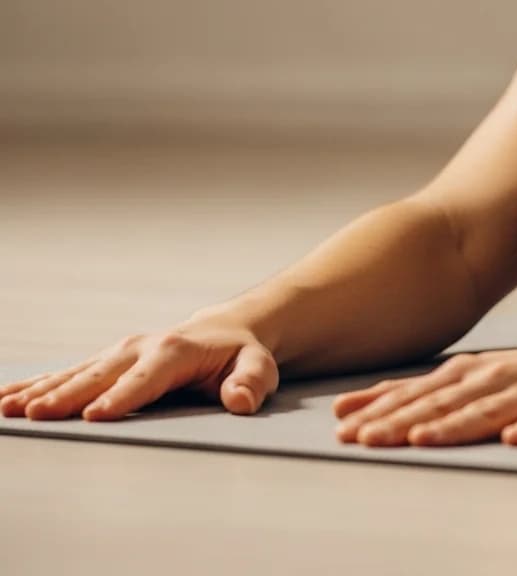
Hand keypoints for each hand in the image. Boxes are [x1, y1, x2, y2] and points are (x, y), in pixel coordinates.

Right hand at [0, 313, 278, 420]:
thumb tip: (239, 400)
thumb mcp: (259, 367)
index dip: (123, 396)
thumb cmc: (242, 356)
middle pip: (100, 376)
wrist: (226, 332)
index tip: (97, 415)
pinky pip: (66, 374)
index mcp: (175, 350)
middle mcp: (140, 348)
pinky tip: (6, 399)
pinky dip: (35, 385)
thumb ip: (252, 383)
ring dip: (41, 392)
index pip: (146, 377)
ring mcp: (119, 354)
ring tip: (10, 410)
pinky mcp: (106, 362)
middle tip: (37, 416)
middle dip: (68, 396)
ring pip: (75, 374)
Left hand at [331, 324, 516, 446]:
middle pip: (447, 403)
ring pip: (493, 409)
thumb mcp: (478, 377)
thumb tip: (358, 410)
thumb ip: (425, 394)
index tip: (342, 427)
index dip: (381, 410)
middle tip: (366, 439)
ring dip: (457, 424)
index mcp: (475, 373)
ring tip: (424, 439)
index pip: (420, 393)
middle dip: (404, 421)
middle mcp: (501, 377)